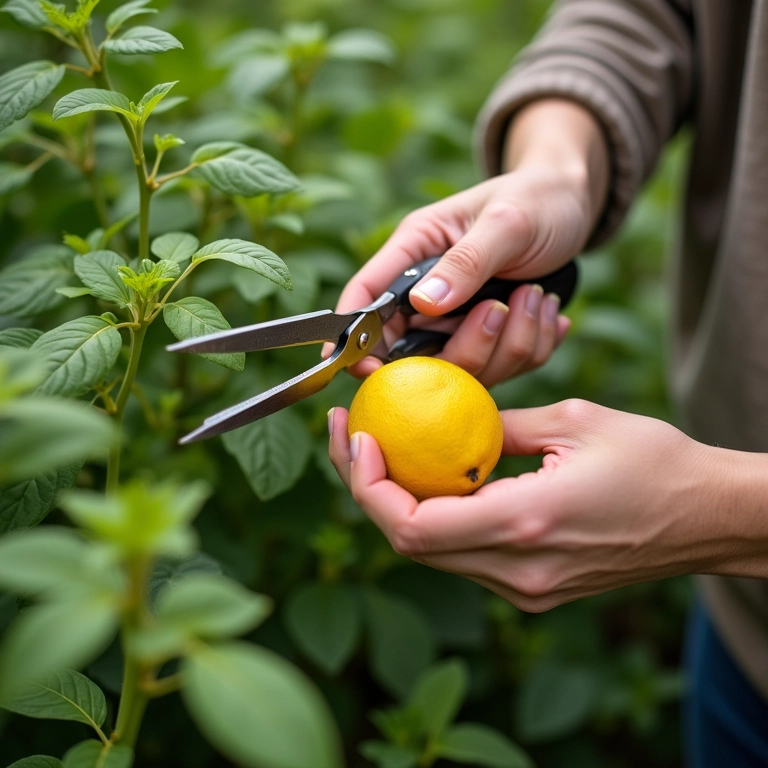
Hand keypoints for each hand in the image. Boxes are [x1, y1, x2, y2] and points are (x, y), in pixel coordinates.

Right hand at [324, 99, 608, 386]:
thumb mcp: (507, 221)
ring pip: (468, 368)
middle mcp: (428, 293)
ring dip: (513, 342)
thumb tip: (424, 304)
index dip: (356, 336)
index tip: (367, 369)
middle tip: (503, 309)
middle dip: (467, 345)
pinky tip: (546, 310)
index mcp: (414, 252)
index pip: (367, 297)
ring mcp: (457, 321)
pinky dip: (533, 346)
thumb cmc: (536, 198)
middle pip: (417, 352)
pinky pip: (505, 368)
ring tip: (537, 296)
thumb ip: (466, 261)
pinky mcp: (488, 338)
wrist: (572, 203)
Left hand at [328, 400, 763, 610]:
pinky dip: (436, 519)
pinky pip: (464, 558)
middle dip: (368, 491)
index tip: (358, 438)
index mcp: (526, 522)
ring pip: (432, 555)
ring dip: (398, 505)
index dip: (368, 487)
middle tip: (353, 435)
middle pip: (409, 545)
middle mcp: (519, 570)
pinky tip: (432, 478)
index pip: (411, 525)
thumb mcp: (571, 420)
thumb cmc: (655, 462)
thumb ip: (497, 424)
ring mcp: (526, 590)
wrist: (708, 519)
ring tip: (382, 450)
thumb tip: (445, 420)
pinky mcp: (534, 591)